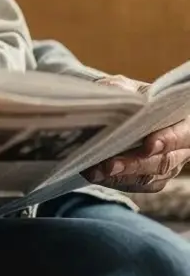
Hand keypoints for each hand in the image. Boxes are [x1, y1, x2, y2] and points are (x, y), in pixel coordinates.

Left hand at [83, 74, 189, 191]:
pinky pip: (137, 185)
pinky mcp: (151, 179)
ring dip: (121, 177)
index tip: (149, 145)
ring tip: (95, 171)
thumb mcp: (136, 90)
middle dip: (134, 164)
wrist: (136, 115)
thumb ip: (126, 89)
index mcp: (184, 125)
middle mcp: (180, 151)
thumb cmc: (141, 100)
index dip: (167, 141)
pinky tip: (95, 175)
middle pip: (162, 162)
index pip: (181, 135)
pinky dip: (115, 182)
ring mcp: (167, 168)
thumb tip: (110, 91)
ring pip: (148, 178)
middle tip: (110, 165)